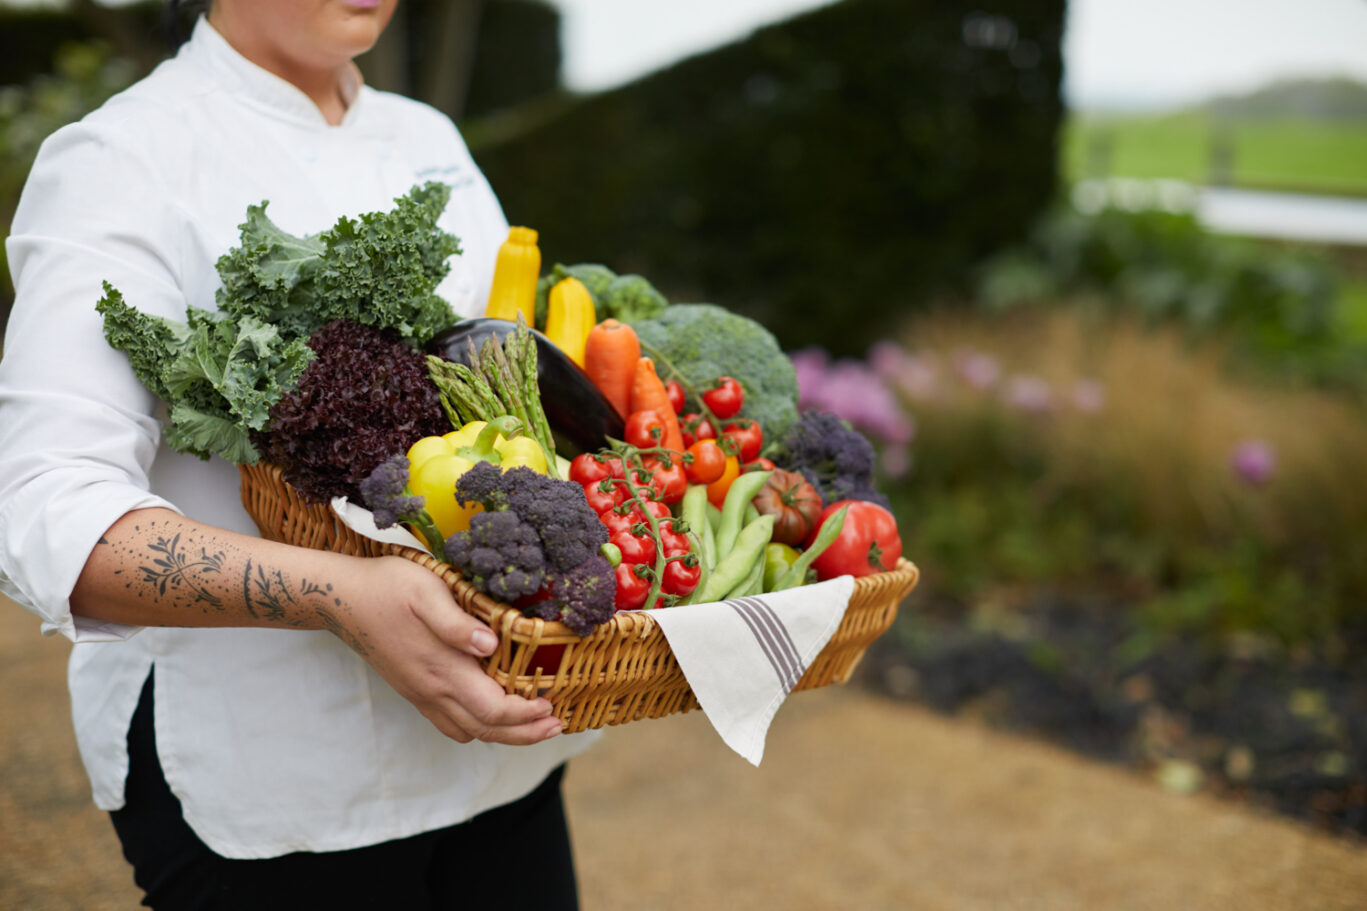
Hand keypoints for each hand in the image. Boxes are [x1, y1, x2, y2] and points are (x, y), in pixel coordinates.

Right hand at [327, 555, 563, 745]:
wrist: (340, 599)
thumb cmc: (387, 587)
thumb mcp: (426, 592)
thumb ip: (457, 623)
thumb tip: (490, 646)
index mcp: (441, 668)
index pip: (492, 710)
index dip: (525, 714)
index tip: (551, 704)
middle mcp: (432, 690)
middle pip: (485, 730)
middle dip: (525, 733)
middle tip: (556, 725)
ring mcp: (421, 694)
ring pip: (468, 731)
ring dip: (504, 734)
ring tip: (533, 724)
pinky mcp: (413, 690)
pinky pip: (450, 723)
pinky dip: (479, 727)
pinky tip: (492, 713)